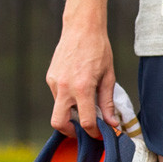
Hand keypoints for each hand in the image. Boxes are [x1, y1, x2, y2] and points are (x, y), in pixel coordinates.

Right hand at [45, 21, 120, 136]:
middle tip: (83, 129)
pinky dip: (66, 100)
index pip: (85, 122)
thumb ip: (108, 102)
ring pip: (57, 110)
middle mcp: (65, 87)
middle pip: (59, 123)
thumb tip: (112, 123)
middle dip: (70, 132)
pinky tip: (77, 89)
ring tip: (84, 105)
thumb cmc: (98, 49)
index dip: (94, 133)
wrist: (82, 28)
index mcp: (82, 88)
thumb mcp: (108, 76)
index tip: (99, 133)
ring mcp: (55, 82)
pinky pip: (56, 96)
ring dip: (69, 113)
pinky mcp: (50, 77)